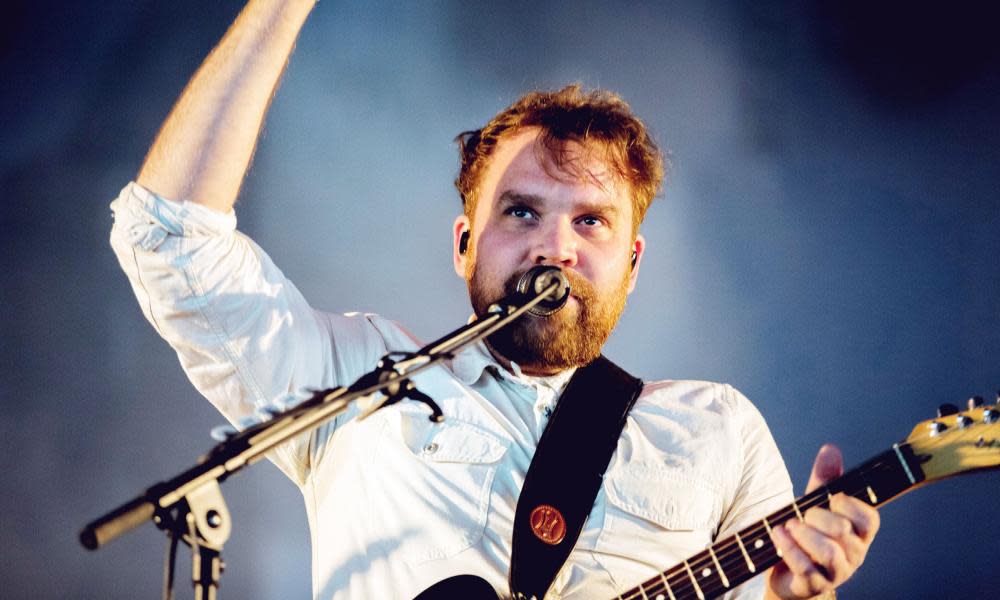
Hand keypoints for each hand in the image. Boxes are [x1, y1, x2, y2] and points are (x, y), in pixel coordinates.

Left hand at [764, 444, 879, 598]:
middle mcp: (854, 555)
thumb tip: (831, 448)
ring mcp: (836, 574)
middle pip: (842, 530)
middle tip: (802, 514)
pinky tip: (778, 535)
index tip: (832, 499)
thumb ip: (825, 478)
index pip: (869, 518)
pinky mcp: (815, 586)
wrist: (786, 572)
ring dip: (803, 533)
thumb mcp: (815, 502)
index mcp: (860, 534)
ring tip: (789, 526)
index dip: (849, 504)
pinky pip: (806, 568)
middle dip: (816, 516)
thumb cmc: (807, 534)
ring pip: (828, 551)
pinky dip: (789, 548)